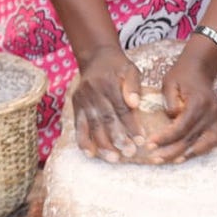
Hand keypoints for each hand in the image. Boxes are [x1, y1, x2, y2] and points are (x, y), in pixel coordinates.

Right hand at [70, 47, 145, 161]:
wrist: (95, 57)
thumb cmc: (117, 67)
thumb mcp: (130, 69)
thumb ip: (133, 85)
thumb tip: (134, 103)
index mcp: (108, 83)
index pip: (121, 108)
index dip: (131, 125)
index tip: (141, 139)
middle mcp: (93, 92)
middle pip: (106, 119)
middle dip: (118, 138)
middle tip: (130, 152)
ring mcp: (83, 100)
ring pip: (93, 125)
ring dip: (102, 144)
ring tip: (114, 158)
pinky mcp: (75, 105)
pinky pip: (79, 126)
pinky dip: (83, 141)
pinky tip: (90, 154)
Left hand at [146, 55, 216, 162]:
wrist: (200, 69)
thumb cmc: (182, 75)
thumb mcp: (169, 82)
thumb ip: (169, 102)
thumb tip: (171, 120)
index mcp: (199, 102)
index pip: (181, 127)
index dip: (165, 138)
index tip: (150, 144)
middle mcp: (211, 112)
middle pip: (191, 138)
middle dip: (171, 151)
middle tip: (154, 158)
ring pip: (204, 144)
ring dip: (187, 154)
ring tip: (170, 161)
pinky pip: (213, 141)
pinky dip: (201, 150)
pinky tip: (187, 154)